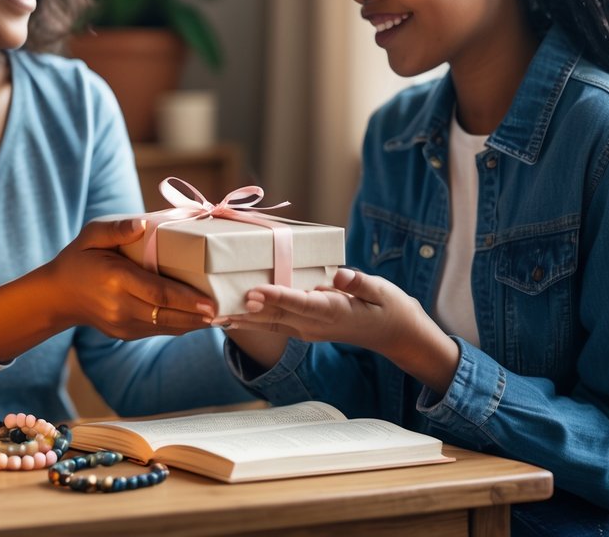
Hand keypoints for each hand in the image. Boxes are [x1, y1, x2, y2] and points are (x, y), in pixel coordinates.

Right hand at [45, 217, 215, 338]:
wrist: (58, 295)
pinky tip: (199, 319)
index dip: (186, 300)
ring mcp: (122, 324)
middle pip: (166, 314)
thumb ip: (117, 229)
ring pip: (165, 326)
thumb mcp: (92, 234)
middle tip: (226, 311)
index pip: (158, 293)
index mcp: (115, 279)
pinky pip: (158, 330)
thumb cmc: (80, 258)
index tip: (211, 302)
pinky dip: (180, 326)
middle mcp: (120, 306)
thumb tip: (142, 223)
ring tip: (221, 317)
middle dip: (198, 316)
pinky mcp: (125, 332)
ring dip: (194, 324)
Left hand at [225, 267, 460, 392]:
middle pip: (275, 317)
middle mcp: (316, 324)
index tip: (254, 293)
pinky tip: (233, 318)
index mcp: (333, 311)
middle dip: (245, 312)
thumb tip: (340, 274)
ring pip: (270, 324)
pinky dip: (253, 322)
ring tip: (213, 317)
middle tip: (216, 308)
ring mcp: (309, 329)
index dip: (276, 297)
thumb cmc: (389, 306)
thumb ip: (358, 282)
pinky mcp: (306, 328)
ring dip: (242, 321)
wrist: (395, 334)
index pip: (300, 303)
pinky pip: (275, 325)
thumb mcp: (381, 290)